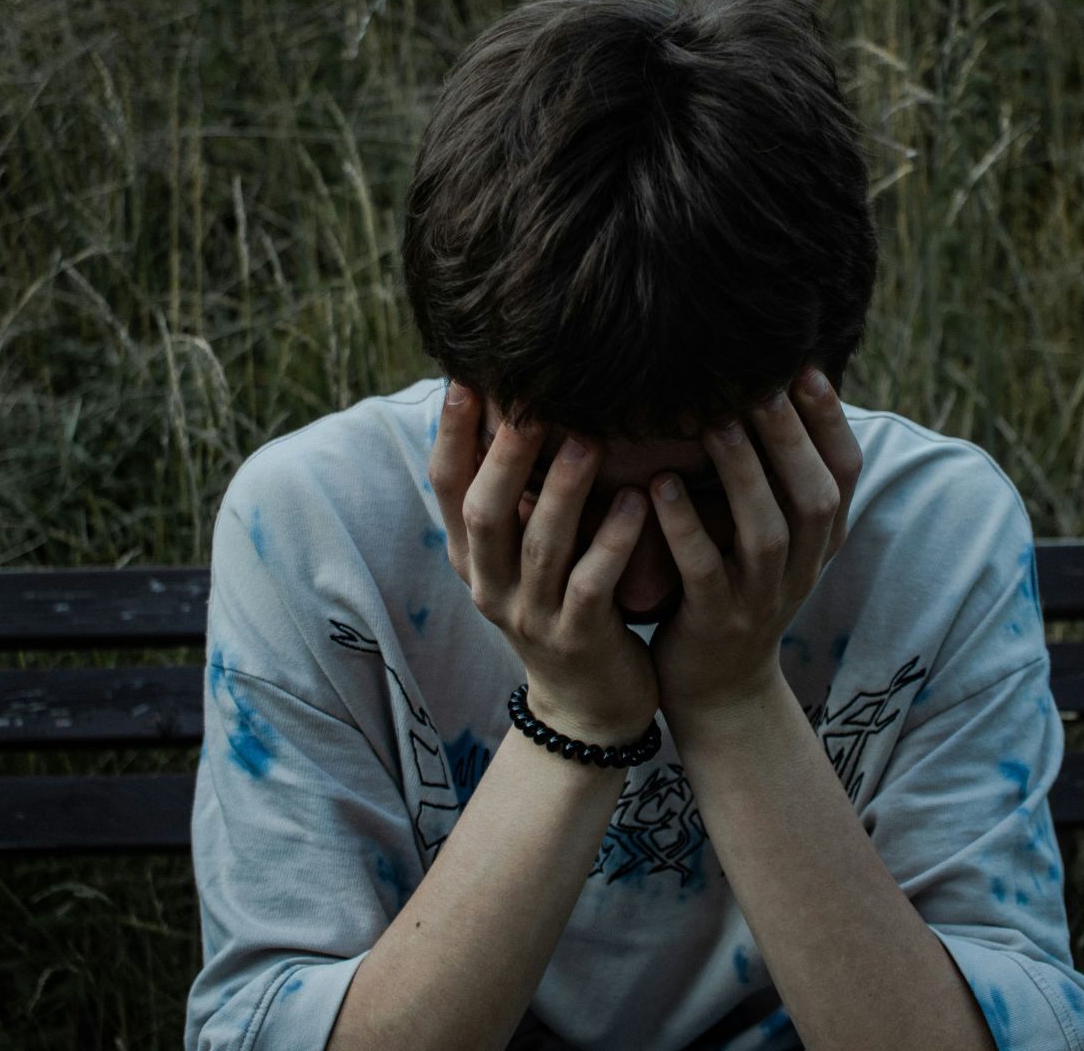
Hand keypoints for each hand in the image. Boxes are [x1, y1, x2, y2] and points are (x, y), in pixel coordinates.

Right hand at [428, 381, 660, 745]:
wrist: (589, 706)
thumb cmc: (563, 605)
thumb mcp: (525, 555)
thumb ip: (516, 495)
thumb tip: (518, 405)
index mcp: (472, 557)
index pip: (447, 487)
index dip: (453, 434)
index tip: (467, 377)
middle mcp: (490, 586)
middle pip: (484, 513)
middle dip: (504, 456)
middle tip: (532, 401)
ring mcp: (532, 617)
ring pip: (540, 546)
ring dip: (563, 489)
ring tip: (591, 439)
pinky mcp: (578, 641)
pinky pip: (592, 585)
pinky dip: (612, 543)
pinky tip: (635, 504)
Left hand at [646, 367, 861, 720]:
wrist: (718, 688)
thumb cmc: (737, 586)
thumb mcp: (773, 536)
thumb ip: (777, 476)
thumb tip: (771, 384)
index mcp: (822, 541)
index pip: (846, 473)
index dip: (830, 421)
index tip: (805, 367)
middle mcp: (804, 567)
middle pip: (815, 497)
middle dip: (791, 437)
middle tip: (759, 382)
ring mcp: (763, 599)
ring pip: (767, 533)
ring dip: (744, 475)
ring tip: (717, 424)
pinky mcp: (717, 623)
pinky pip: (705, 572)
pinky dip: (686, 527)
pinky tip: (661, 487)